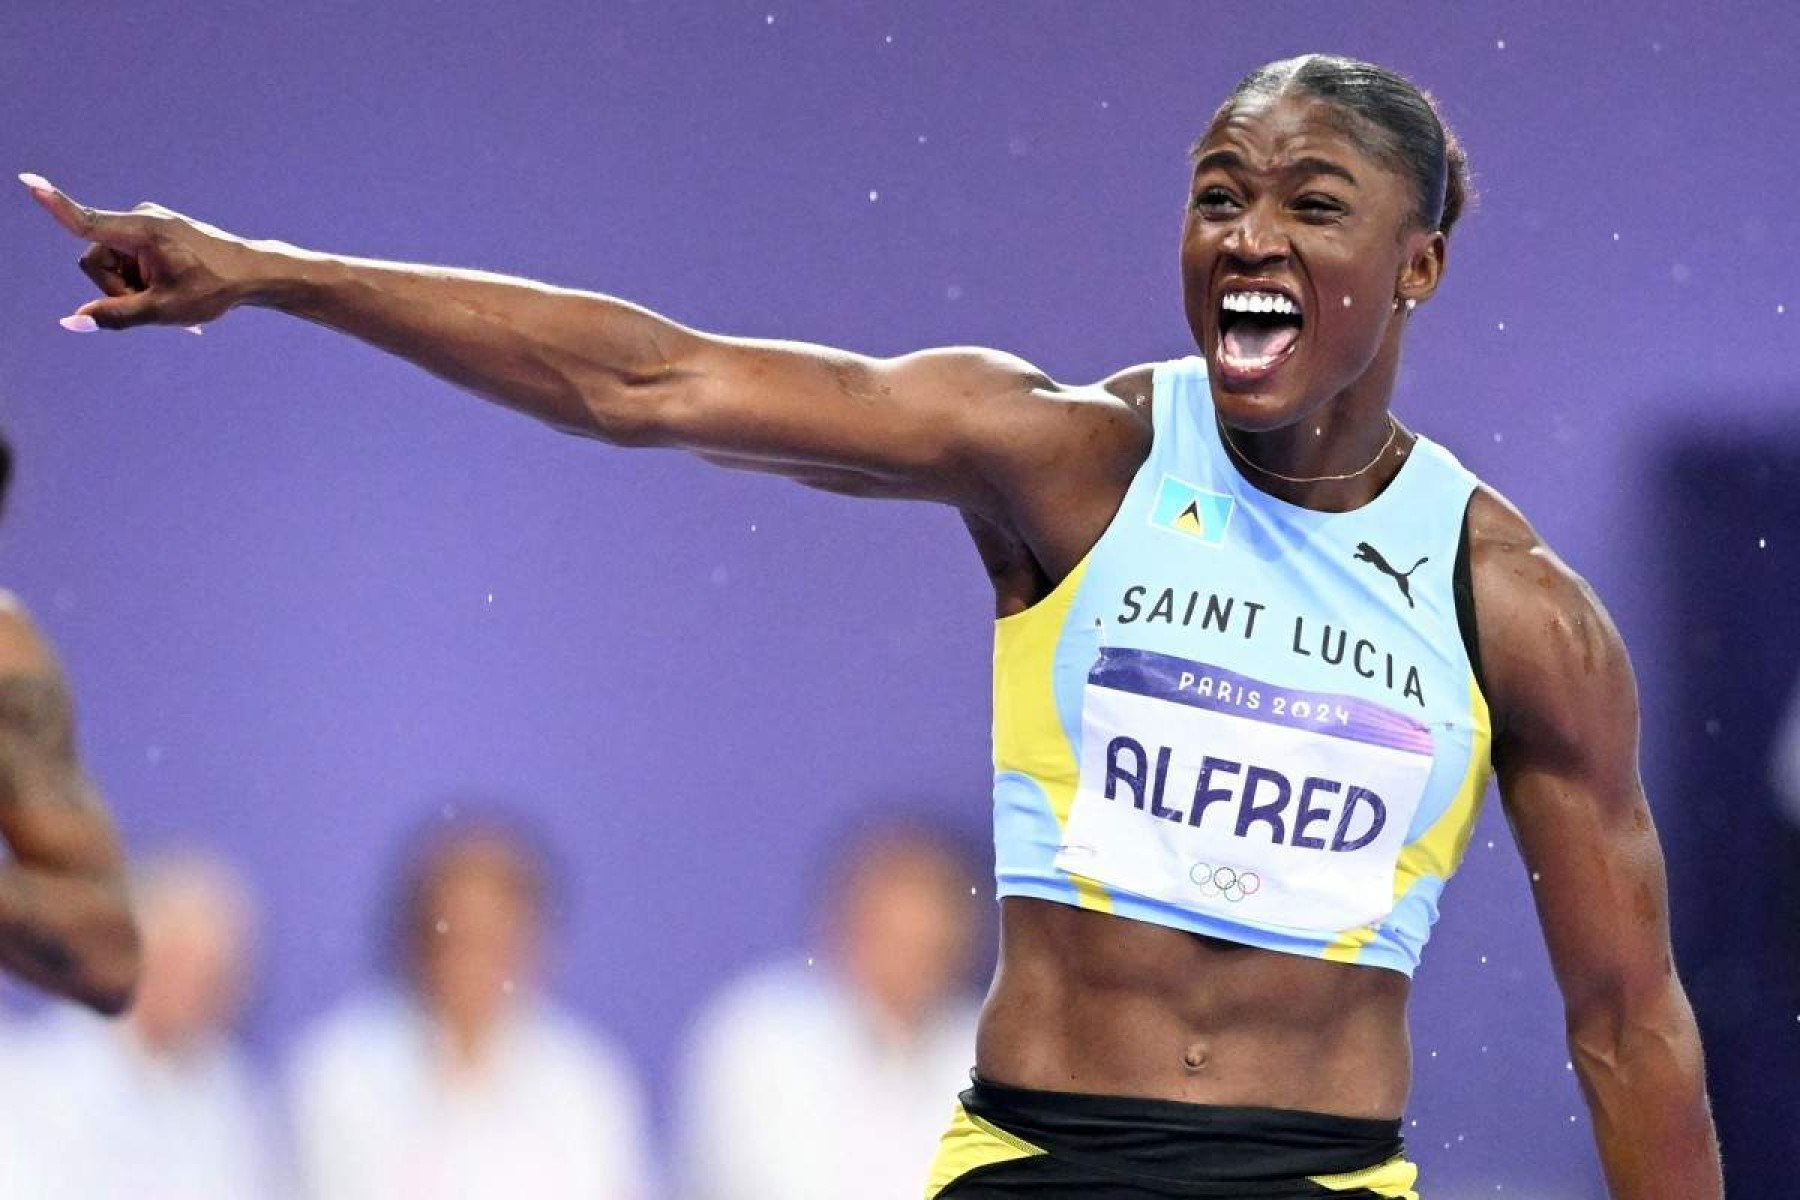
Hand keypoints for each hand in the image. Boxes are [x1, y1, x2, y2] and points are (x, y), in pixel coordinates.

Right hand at [19, 173, 260, 332]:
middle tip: (156, 302)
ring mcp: (147, 222)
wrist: (252, 273)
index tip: (27, 181)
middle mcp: (139, 218)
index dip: (54, 206)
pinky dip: (144, 280)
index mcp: (141, 231)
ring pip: (113, 263)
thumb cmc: (213, 290)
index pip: (87, 221)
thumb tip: (71, 321)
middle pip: (97, 261)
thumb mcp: (163, 310)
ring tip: (169, 297)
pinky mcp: (154, 229)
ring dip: (133, 286)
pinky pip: (130, 258)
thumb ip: (115, 315)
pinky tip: (172, 295)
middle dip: (117, 288)